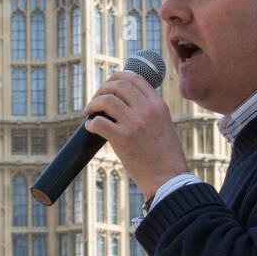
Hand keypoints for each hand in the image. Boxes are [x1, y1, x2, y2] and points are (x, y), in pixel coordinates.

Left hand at [83, 71, 187, 199]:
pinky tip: (90, 127)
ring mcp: (135, 123)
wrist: (167, 178)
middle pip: (118, 85)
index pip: (135, 78)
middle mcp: (147, 110)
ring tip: (89, 112)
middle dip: (101, 89)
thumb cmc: (164, 155)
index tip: (108, 85)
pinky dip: (91, 123)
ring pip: (106, 100)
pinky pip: (99, 122)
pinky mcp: (123, 139)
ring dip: (93, 104)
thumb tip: (126, 100)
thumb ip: (149, 109)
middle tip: (95, 100)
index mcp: (158, 104)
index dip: (117, 77)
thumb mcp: (164, 123)